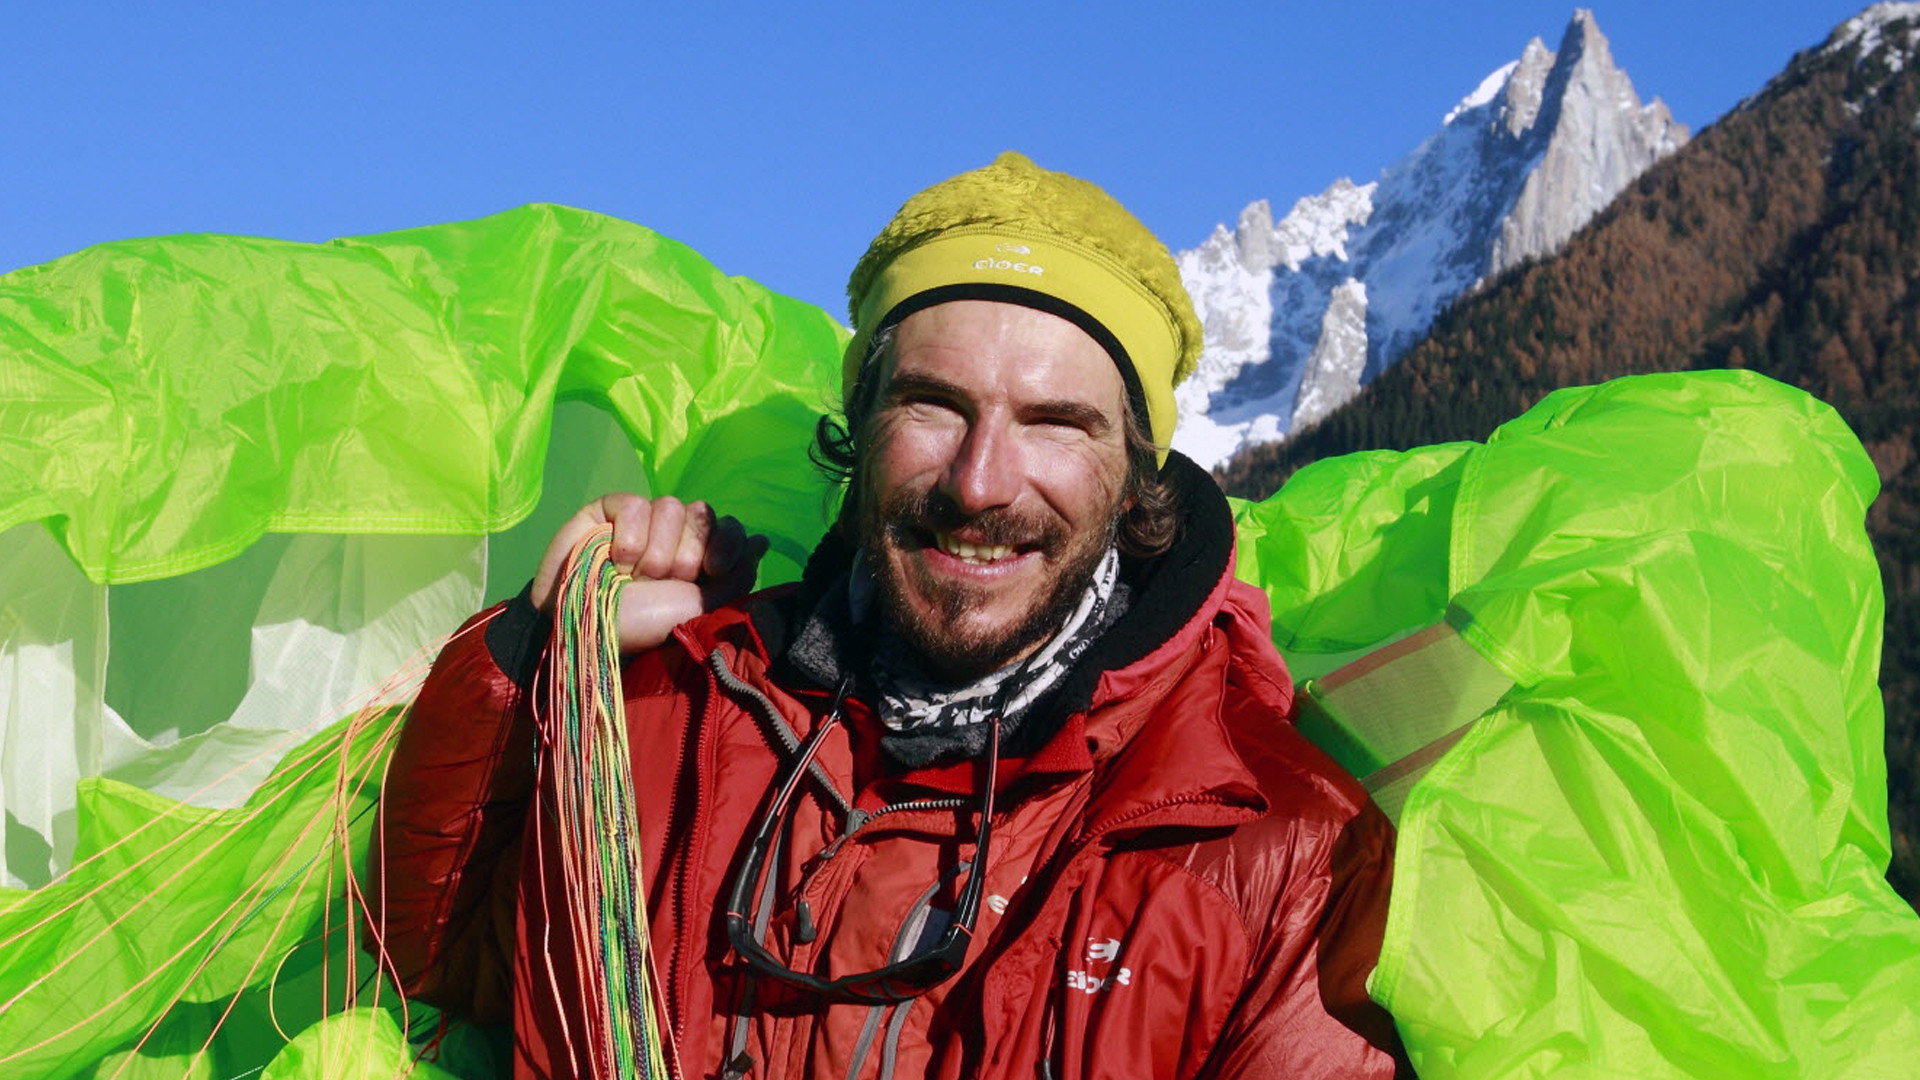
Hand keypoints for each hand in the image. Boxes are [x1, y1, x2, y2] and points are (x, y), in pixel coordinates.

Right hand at [529, 494, 768, 652]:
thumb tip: (763, 541)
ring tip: (635, 577)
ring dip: (655, 551)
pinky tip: (615, 559)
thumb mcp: (702, 607)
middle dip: (686, 554)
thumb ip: (737, 574)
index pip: (730, 526)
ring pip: (670, 506)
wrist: (591, 629)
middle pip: (703, 513)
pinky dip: (629, 536)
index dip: (726, 543)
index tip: (711, 570)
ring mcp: (642, 521)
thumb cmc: (646, 625)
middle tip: (663, 582)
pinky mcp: (609, 511)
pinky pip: (636, 503)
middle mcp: (675, 536)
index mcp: (701, 558)